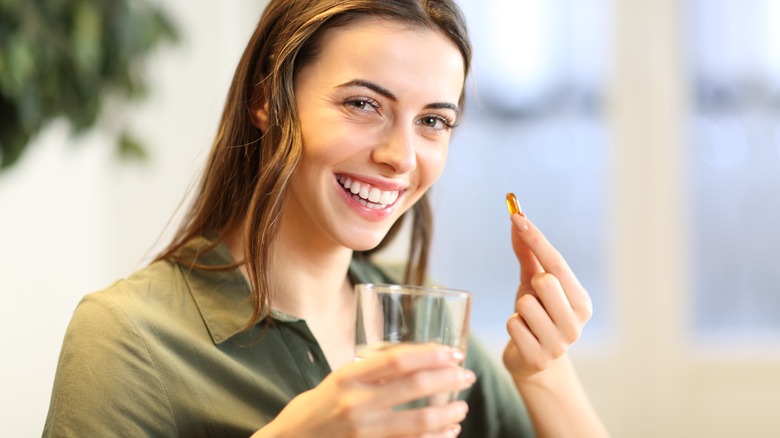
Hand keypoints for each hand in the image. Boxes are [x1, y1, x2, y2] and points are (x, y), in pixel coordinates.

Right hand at [255, 343, 474, 437]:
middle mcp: (356, 403)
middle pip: (413, 387)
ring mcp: (363, 431)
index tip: (453, 352)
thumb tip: (419, 358)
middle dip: (447, 379)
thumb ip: (372, 371)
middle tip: (467, 376)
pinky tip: (448, 433)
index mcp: (349, 377)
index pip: (397, 359)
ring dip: (447, 414)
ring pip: (417, 422)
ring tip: (462, 407)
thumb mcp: (339, 379)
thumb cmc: (318, 406)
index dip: (430, 354)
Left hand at [503, 213, 592, 380]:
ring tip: (527, 321)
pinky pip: (513, 325)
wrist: (531, 360)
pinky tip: (522, 336)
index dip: (535, 237)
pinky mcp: (539, 358)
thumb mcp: (532, 282)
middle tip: (534, 299)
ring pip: (525, 304)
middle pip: (546, 281)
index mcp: (581, 301)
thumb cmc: (536, 314)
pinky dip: (512, 326)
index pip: (557, 262)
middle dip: (532, 285)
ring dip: (519, 310)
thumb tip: (517, 218)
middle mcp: (577, 322)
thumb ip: (528, 252)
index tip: (516, 216)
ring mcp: (560, 343)